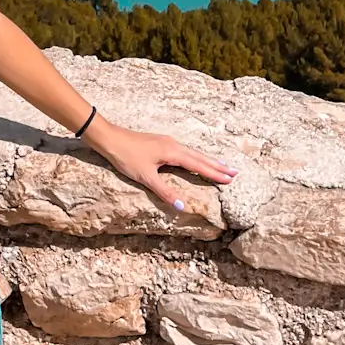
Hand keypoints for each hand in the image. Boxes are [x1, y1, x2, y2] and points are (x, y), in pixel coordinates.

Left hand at [85, 122, 236, 211]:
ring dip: (208, 160)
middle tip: (234, 173)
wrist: (110, 138)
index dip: (214, 173)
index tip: (230, 179)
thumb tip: (182, 206)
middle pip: (200, 157)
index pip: (198, 165)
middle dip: (217, 166)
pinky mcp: (161, 143)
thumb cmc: (126, 156)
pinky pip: (185, 151)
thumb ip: (165, 192)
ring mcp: (167, 142)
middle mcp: (173, 144)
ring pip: (193, 152)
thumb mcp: (146, 177)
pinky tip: (196, 159)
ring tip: (221, 166)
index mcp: (172, 152)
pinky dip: (196, 157)